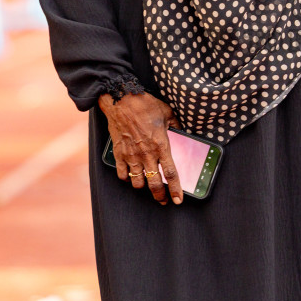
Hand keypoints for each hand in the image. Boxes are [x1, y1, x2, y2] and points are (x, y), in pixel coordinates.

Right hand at [98, 90, 183, 204]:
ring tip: (146, 185)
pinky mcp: (119, 153)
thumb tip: (182, 132)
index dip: (176, 189)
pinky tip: (130, 175)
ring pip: (137, 182)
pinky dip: (126, 178)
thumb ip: (176, 125)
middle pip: (154, 183)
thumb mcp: (167, 113)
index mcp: (161, 145)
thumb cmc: (145, 105)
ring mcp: (131, 155)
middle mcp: (146, 154)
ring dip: (142, 186)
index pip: (171, 173)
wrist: (122, 100)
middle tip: (162, 200)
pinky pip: (122, 173)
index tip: (178, 200)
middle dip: (159, 195)